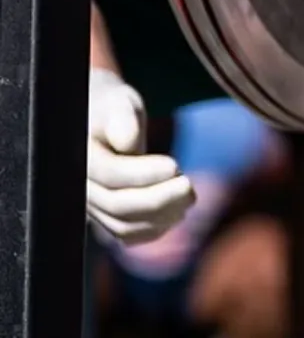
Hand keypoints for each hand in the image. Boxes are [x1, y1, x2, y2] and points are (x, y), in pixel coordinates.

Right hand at [85, 66, 193, 243]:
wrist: (108, 126)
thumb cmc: (117, 111)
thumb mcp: (120, 103)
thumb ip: (123, 118)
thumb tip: (126, 142)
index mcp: (79, 157)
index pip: (110, 174)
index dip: (144, 174)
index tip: (175, 165)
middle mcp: (81, 188)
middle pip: (117, 206)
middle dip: (158, 199)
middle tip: (189, 185)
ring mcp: (92, 207)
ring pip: (123, 226)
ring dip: (161, 217)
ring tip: (189, 195)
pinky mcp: (107, 218)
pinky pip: (129, 235)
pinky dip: (156, 229)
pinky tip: (177, 210)